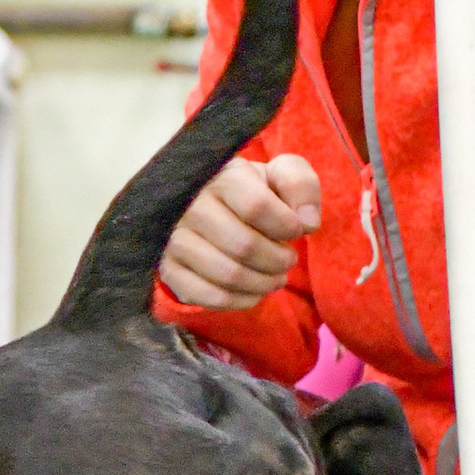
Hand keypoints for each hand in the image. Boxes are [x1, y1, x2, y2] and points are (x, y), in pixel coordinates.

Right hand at [160, 154, 320, 310]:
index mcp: (221, 178)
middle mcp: (189, 207)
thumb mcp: (278, 174)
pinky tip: (254, 292)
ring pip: (228, 274)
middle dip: (278, 260)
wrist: (202, 206)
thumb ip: (301, 186)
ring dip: (263, 283)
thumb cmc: (249, 191)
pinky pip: (207, 296)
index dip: (286, 226)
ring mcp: (173, 240)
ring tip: (276, 277)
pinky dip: (240, 300)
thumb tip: (307, 223)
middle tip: (288, 260)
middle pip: (244, 245)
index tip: (297, 230)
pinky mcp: (167, 269)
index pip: (257, 206)